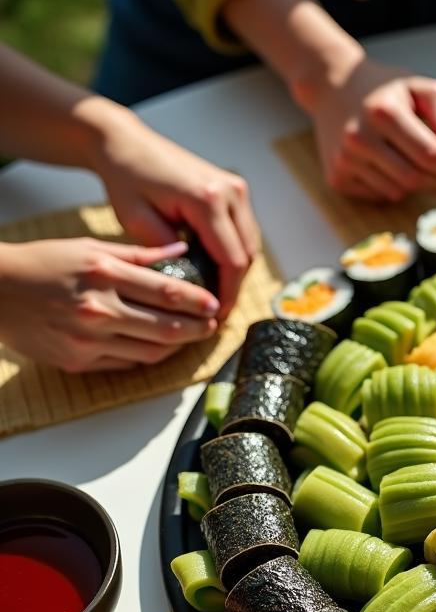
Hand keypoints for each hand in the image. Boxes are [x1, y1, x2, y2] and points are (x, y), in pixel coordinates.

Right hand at [0, 236, 221, 371]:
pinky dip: (147, 356)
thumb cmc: (43, 264)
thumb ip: (139, 254)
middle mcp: (98, 309)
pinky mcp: (79, 362)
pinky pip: (126, 364)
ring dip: (177, 347)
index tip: (216, 305)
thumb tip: (181, 250)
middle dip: (198, 329)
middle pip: (167, 328)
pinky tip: (157, 346)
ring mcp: (88, 339)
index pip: (166, 292)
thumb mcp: (89, 247)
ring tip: (189, 336)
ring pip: (152, 352)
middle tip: (211, 326)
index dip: (199, 303)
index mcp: (103, 273)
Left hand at [92, 112, 259, 316]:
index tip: (217, 317)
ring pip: (251, 244)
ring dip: (238, 270)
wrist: (126, 142)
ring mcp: (236, 188)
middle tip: (216, 311)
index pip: (233, 261)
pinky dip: (236, 252)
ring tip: (216, 292)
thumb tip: (192, 285)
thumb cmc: (125, 178)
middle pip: (248, 255)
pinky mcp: (235, 188)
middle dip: (235, 286)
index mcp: (207, 200)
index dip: (228, 294)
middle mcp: (230, 192)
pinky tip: (217, 268)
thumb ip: (168, 255)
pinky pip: (245, 231)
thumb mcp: (137, 222)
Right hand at [305, 55, 435, 201]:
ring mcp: (345, 160)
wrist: (332, 87)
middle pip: (414, 179)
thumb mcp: (418, 87)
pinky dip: (392, 186)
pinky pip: (378, 195)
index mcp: (384, 112)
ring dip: (415, 184)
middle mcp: (359, 138)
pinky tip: (389, 166)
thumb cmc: (384, 90)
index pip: (429, 154)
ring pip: (397, 191)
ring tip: (414, 163)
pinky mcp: (336, 177)